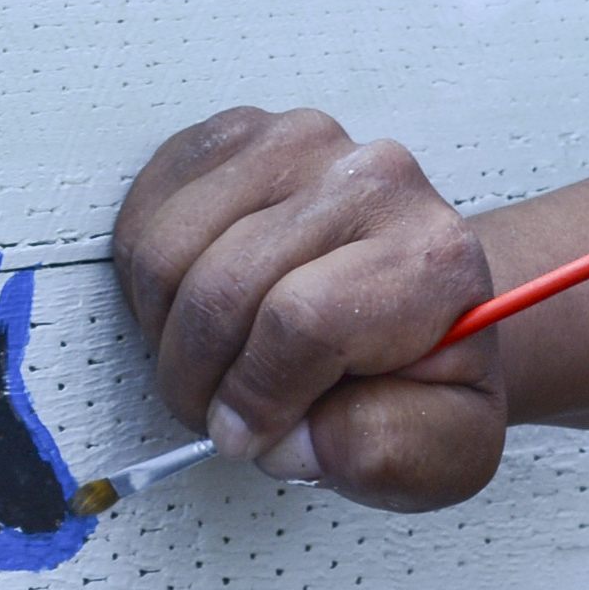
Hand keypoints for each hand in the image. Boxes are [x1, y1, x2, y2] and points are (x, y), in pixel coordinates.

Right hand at [111, 106, 508, 509]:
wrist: (419, 304)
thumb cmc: (423, 374)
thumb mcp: (444, 448)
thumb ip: (388, 453)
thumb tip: (293, 437)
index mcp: (433, 258)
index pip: (303, 322)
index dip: (255, 397)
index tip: (247, 436)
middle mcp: (372, 179)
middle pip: (222, 288)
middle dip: (199, 378)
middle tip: (216, 415)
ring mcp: (300, 144)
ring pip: (167, 251)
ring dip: (165, 333)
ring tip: (207, 367)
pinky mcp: (238, 136)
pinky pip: (144, 216)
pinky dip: (145, 284)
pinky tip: (189, 311)